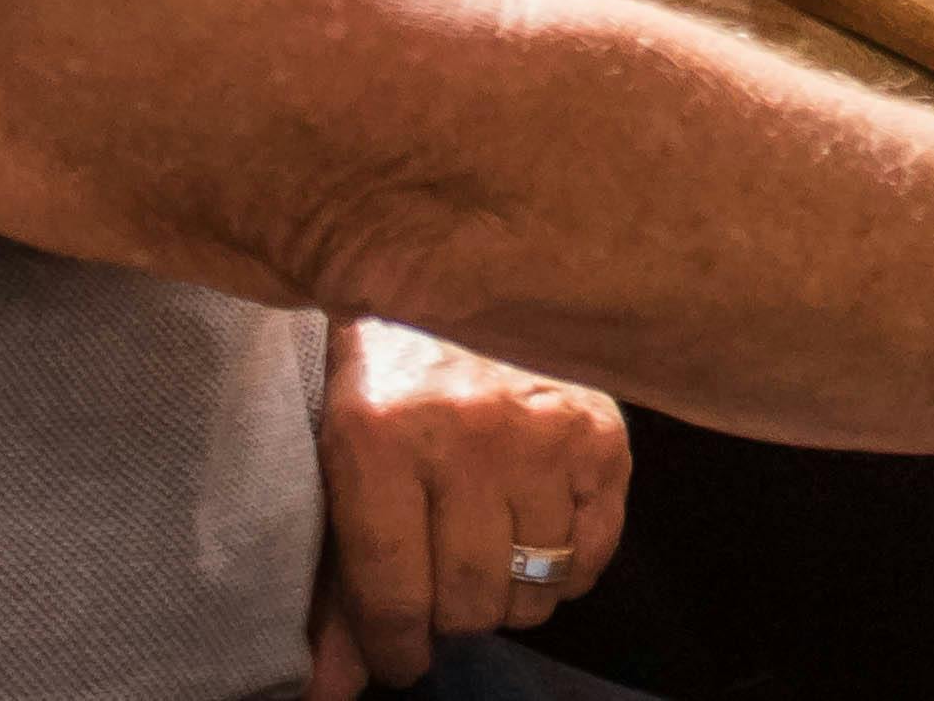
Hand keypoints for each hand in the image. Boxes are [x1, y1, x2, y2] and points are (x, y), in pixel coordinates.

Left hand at [301, 317, 631, 693]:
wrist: (452, 274)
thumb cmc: (385, 383)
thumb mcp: (340, 470)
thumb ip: (338, 585)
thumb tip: (331, 693)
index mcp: (379, 438)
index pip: (395, 594)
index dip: (396, 649)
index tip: (399, 659)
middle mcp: (468, 434)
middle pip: (471, 599)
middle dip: (452, 616)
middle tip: (442, 591)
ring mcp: (544, 431)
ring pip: (535, 585)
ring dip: (509, 595)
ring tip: (488, 559)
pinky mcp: (602, 431)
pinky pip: (593, 554)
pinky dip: (566, 568)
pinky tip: (536, 536)